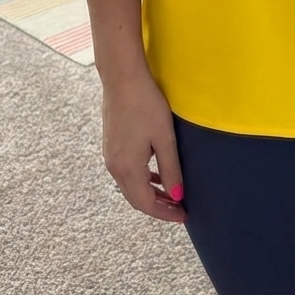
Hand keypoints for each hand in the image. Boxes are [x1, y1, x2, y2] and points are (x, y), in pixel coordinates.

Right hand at [101, 68, 186, 222]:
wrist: (122, 79)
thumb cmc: (146, 104)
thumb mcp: (164, 137)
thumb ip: (171, 168)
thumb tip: (177, 195)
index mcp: (127, 168)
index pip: (146, 203)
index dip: (165, 213)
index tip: (184, 216)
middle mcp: (114, 166)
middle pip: (136, 198)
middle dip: (158, 206)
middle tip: (179, 209)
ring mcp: (110, 156)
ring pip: (130, 186)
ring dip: (150, 193)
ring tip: (171, 194)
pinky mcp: (111, 145)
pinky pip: (127, 172)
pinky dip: (142, 179)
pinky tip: (155, 174)